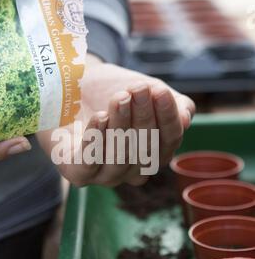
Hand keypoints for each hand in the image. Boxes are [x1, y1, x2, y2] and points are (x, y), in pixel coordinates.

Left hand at [38, 55, 194, 186]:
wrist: (73, 84)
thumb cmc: (114, 90)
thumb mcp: (149, 91)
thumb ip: (174, 104)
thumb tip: (185, 120)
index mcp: (154, 152)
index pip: (169, 140)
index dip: (167, 117)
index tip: (159, 91)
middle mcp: (132, 170)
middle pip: (145, 151)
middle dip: (143, 117)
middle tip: (137, 89)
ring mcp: (104, 175)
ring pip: (119, 159)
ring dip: (121, 126)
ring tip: (119, 98)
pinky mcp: (76, 172)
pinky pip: (88, 166)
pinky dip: (96, 142)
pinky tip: (100, 118)